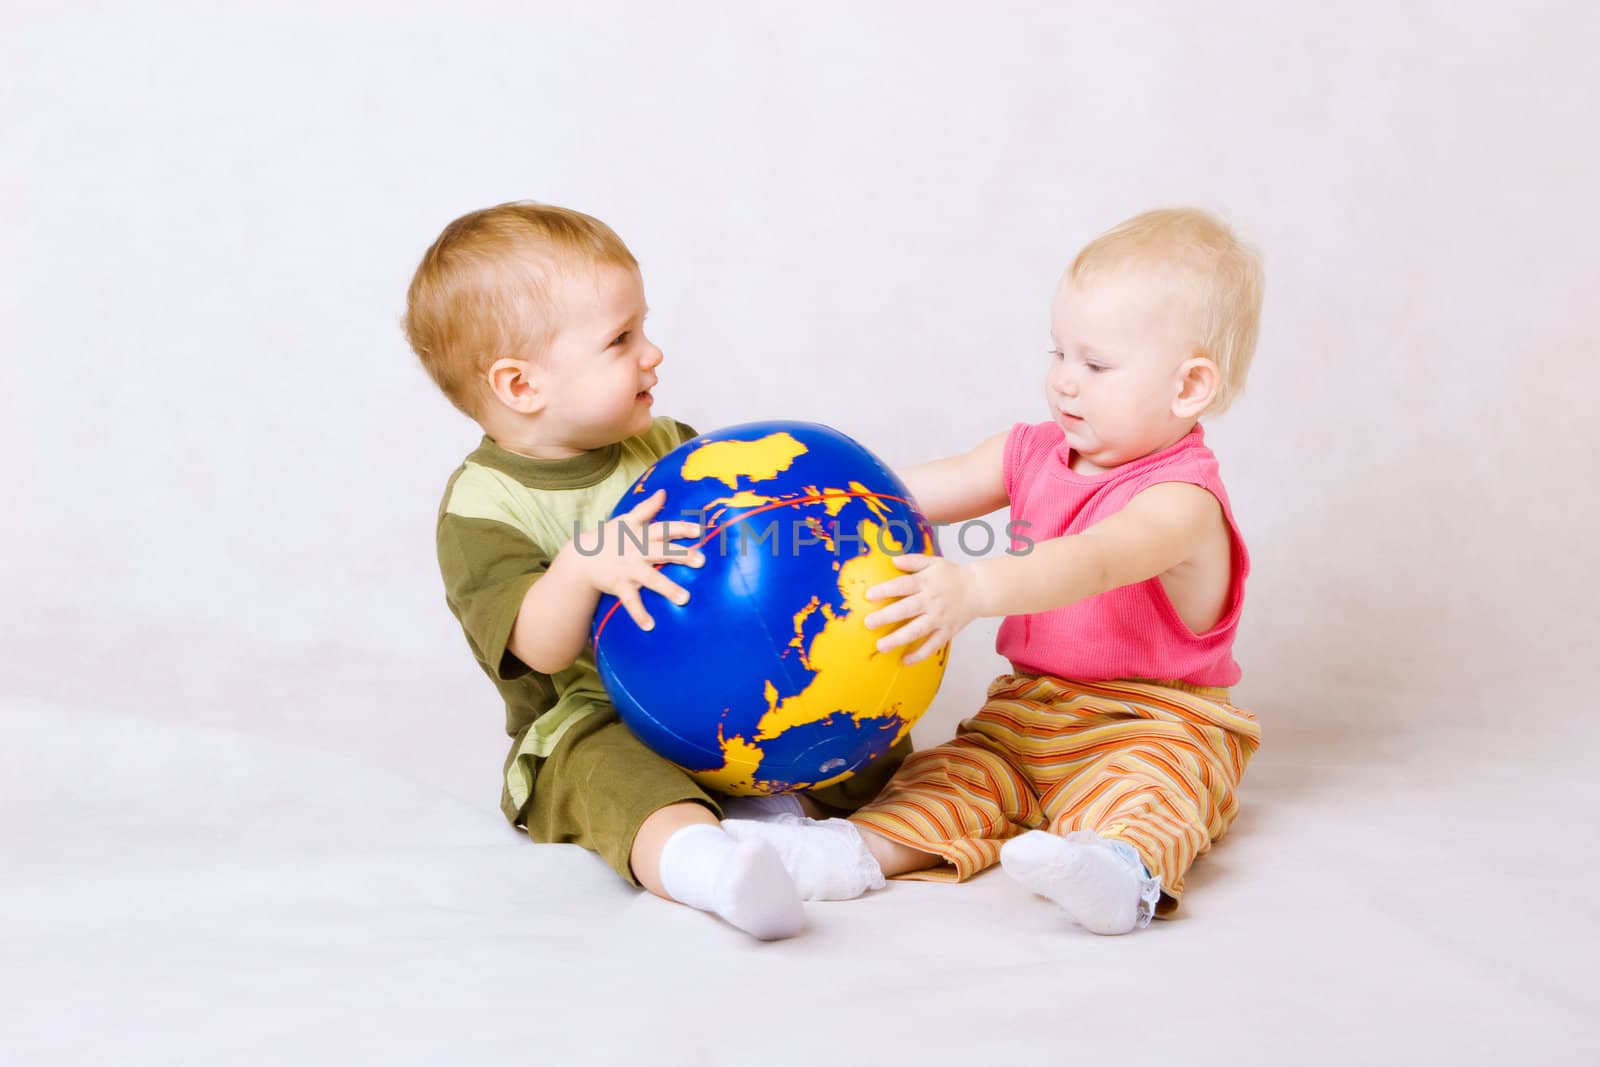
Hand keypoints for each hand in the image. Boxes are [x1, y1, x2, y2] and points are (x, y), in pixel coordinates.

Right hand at [573, 489, 704, 630]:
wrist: (581, 558)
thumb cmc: (610, 537)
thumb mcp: (626, 520)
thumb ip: (647, 508)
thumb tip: (664, 491)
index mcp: (640, 533)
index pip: (663, 528)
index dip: (681, 528)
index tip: (699, 530)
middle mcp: (636, 550)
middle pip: (661, 551)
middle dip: (681, 556)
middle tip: (701, 561)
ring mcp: (628, 569)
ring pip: (650, 578)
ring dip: (667, 588)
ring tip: (685, 599)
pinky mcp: (619, 585)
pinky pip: (631, 601)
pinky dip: (639, 614)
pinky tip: (650, 626)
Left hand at [862, 554, 980, 664]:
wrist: (979, 589)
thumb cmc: (952, 575)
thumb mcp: (934, 562)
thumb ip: (913, 561)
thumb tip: (893, 560)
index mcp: (926, 582)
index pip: (903, 585)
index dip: (885, 590)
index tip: (869, 596)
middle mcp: (932, 601)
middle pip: (907, 609)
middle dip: (886, 616)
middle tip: (869, 623)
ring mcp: (940, 618)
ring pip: (917, 630)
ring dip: (898, 639)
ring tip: (881, 646)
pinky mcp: (947, 631)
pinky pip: (933, 645)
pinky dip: (920, 654)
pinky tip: (905, 661)